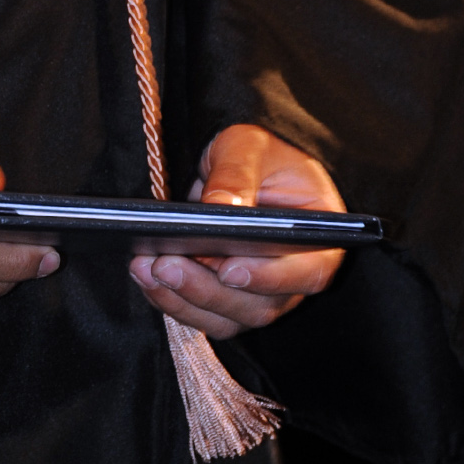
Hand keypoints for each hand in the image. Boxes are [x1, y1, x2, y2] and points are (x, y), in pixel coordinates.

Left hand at [128, 124, 344, 339]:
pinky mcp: (230, 301)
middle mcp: (294, 278)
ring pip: (227, 318)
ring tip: (145, 268)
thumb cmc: (259, 154)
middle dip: (207, 289)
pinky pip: (204, 315)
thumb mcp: (249, 146)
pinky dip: (173, 300)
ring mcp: (262, 295)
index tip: (230, 269)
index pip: (308, 272)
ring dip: (182, 299)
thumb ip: (238, 173)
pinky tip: (144, 275)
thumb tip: (219, 208)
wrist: (243, 166)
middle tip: (164, 264)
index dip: (270, 278)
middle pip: (259, 305)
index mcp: (318, 240)